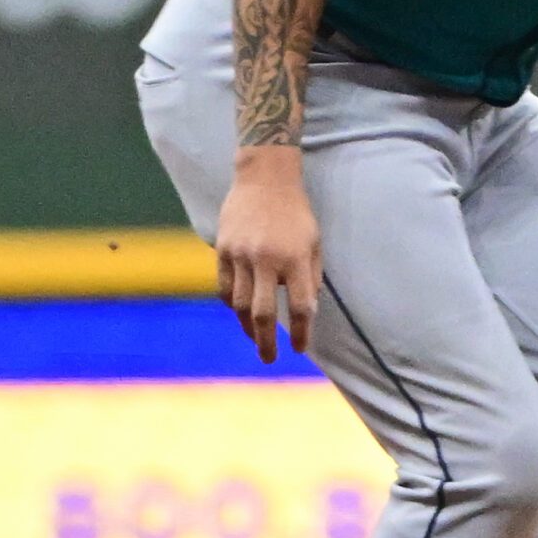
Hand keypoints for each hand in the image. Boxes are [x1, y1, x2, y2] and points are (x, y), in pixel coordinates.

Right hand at [215, 146, 320, 362]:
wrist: (264, 179)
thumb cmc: (296, 214)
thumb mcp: (314, 243)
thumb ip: (310, 277)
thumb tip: (305, 311)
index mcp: (295, 258)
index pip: (299, 306)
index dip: (300, 332)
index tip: (299, 348)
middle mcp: (266, 259)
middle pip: (262, 312)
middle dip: (266, 341)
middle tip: (270, 358)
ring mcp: (241, 254)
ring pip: (239, 304)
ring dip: (246, 327)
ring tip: (255, 338)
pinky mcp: (223, 249)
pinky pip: (224, 287)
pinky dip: (231, 305)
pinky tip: (239, 313)